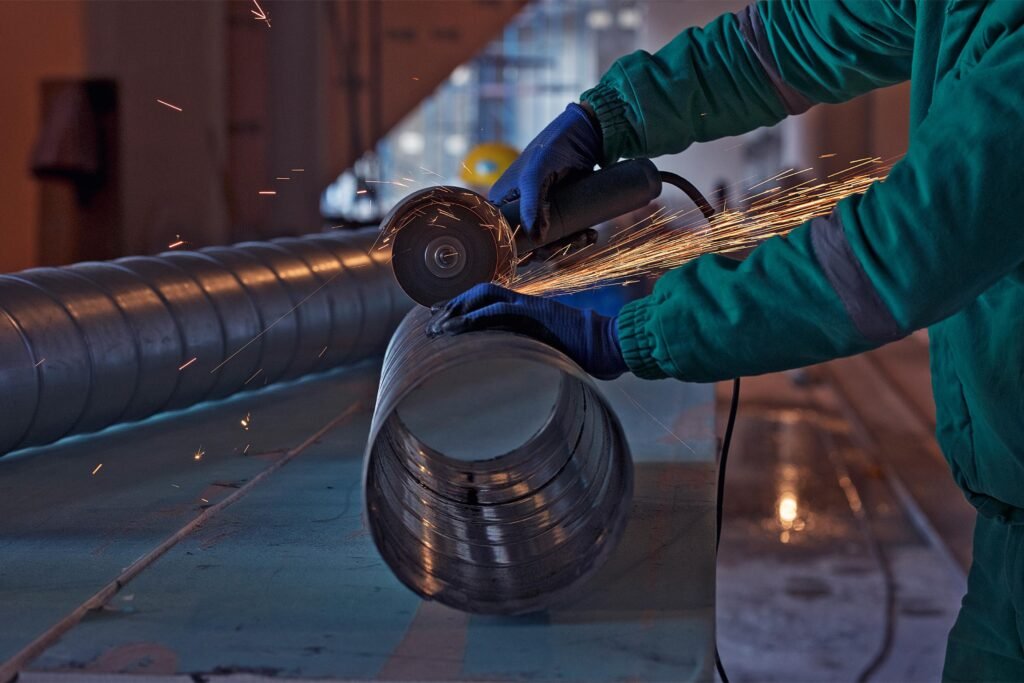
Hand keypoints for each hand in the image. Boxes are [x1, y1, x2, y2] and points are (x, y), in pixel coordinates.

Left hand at [428, 283, 626, 379]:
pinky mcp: (536, 314)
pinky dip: (475, 317)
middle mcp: (526, 304)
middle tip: (431, 324)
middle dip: (453, 306)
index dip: (462, 306)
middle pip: (481, 292)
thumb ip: (532, 356)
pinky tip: (457, 329)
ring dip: (458, 310)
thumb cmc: (588, 355)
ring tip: (438, 328)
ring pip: (485, 297)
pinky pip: (499, 310)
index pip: (489, 299)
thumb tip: (516, 377)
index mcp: (529, 311)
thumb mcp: (552, 355)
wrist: (611, 345)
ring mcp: (531, 307)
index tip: (441, 320)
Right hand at [489, 103, 601, 242]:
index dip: (520, 249)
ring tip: (588, 235)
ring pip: (548, 242)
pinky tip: (590, 234)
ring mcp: (538, 212)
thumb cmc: (553, 146)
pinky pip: (563, 235)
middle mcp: (517, 210)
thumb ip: (532, 204)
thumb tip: (537, 239)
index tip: (542, 250)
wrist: (586, 134)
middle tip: (574, 240)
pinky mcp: (558, 213)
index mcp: (501, 201)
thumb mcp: (537, 173)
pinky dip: (577, 238)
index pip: (503, 235)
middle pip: (528, 244)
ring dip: (568, 245)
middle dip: (551, 248)